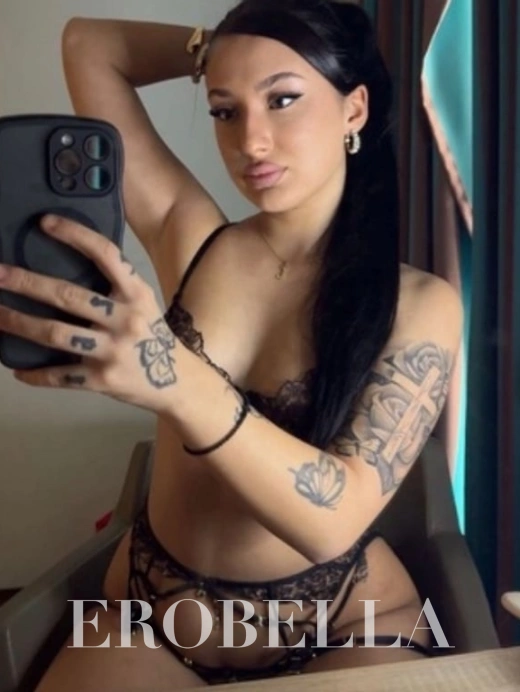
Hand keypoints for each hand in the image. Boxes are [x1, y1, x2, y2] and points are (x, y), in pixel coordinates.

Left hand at [0, 215, 176, 414]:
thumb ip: (116, 287)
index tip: (45, 223)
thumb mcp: (143, 304)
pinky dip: (35, 374)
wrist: (179, 382)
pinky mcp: (103, 380)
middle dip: (26, 283)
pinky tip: (18, 370)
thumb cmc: (153, 337)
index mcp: (137, 295)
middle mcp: (125, 320)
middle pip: (68, 296)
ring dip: (19, 323)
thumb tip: (68, 264)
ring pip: (55, 333)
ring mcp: (113, 352)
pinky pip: (60, 375)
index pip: (106, 255)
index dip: (75, 235)